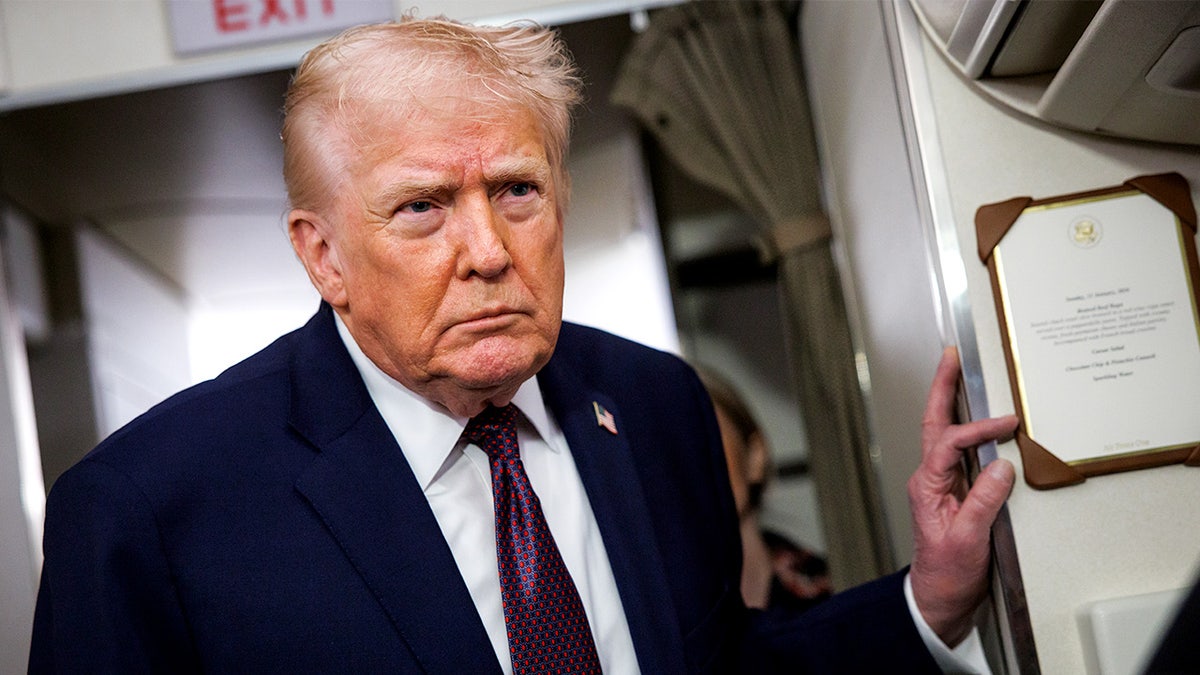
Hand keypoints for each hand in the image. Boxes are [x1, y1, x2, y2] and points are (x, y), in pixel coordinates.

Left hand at [908, 346, 1017, 645]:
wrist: (940, 599)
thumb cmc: (947, 573)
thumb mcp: (967, 539)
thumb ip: (984, 501)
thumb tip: (1001, 465)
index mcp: (926, 486)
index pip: (949, 443)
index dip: (978, 429)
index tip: (1008, 424)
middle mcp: (930, 479)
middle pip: (935, 423)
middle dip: (941, 387)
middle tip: (951, 356)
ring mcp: (941, 483)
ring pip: (943, 432)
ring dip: (950, 400)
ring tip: (958, 370)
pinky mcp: (956, 491)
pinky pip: (961, 451)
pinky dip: (970, 428)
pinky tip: (981, 417)